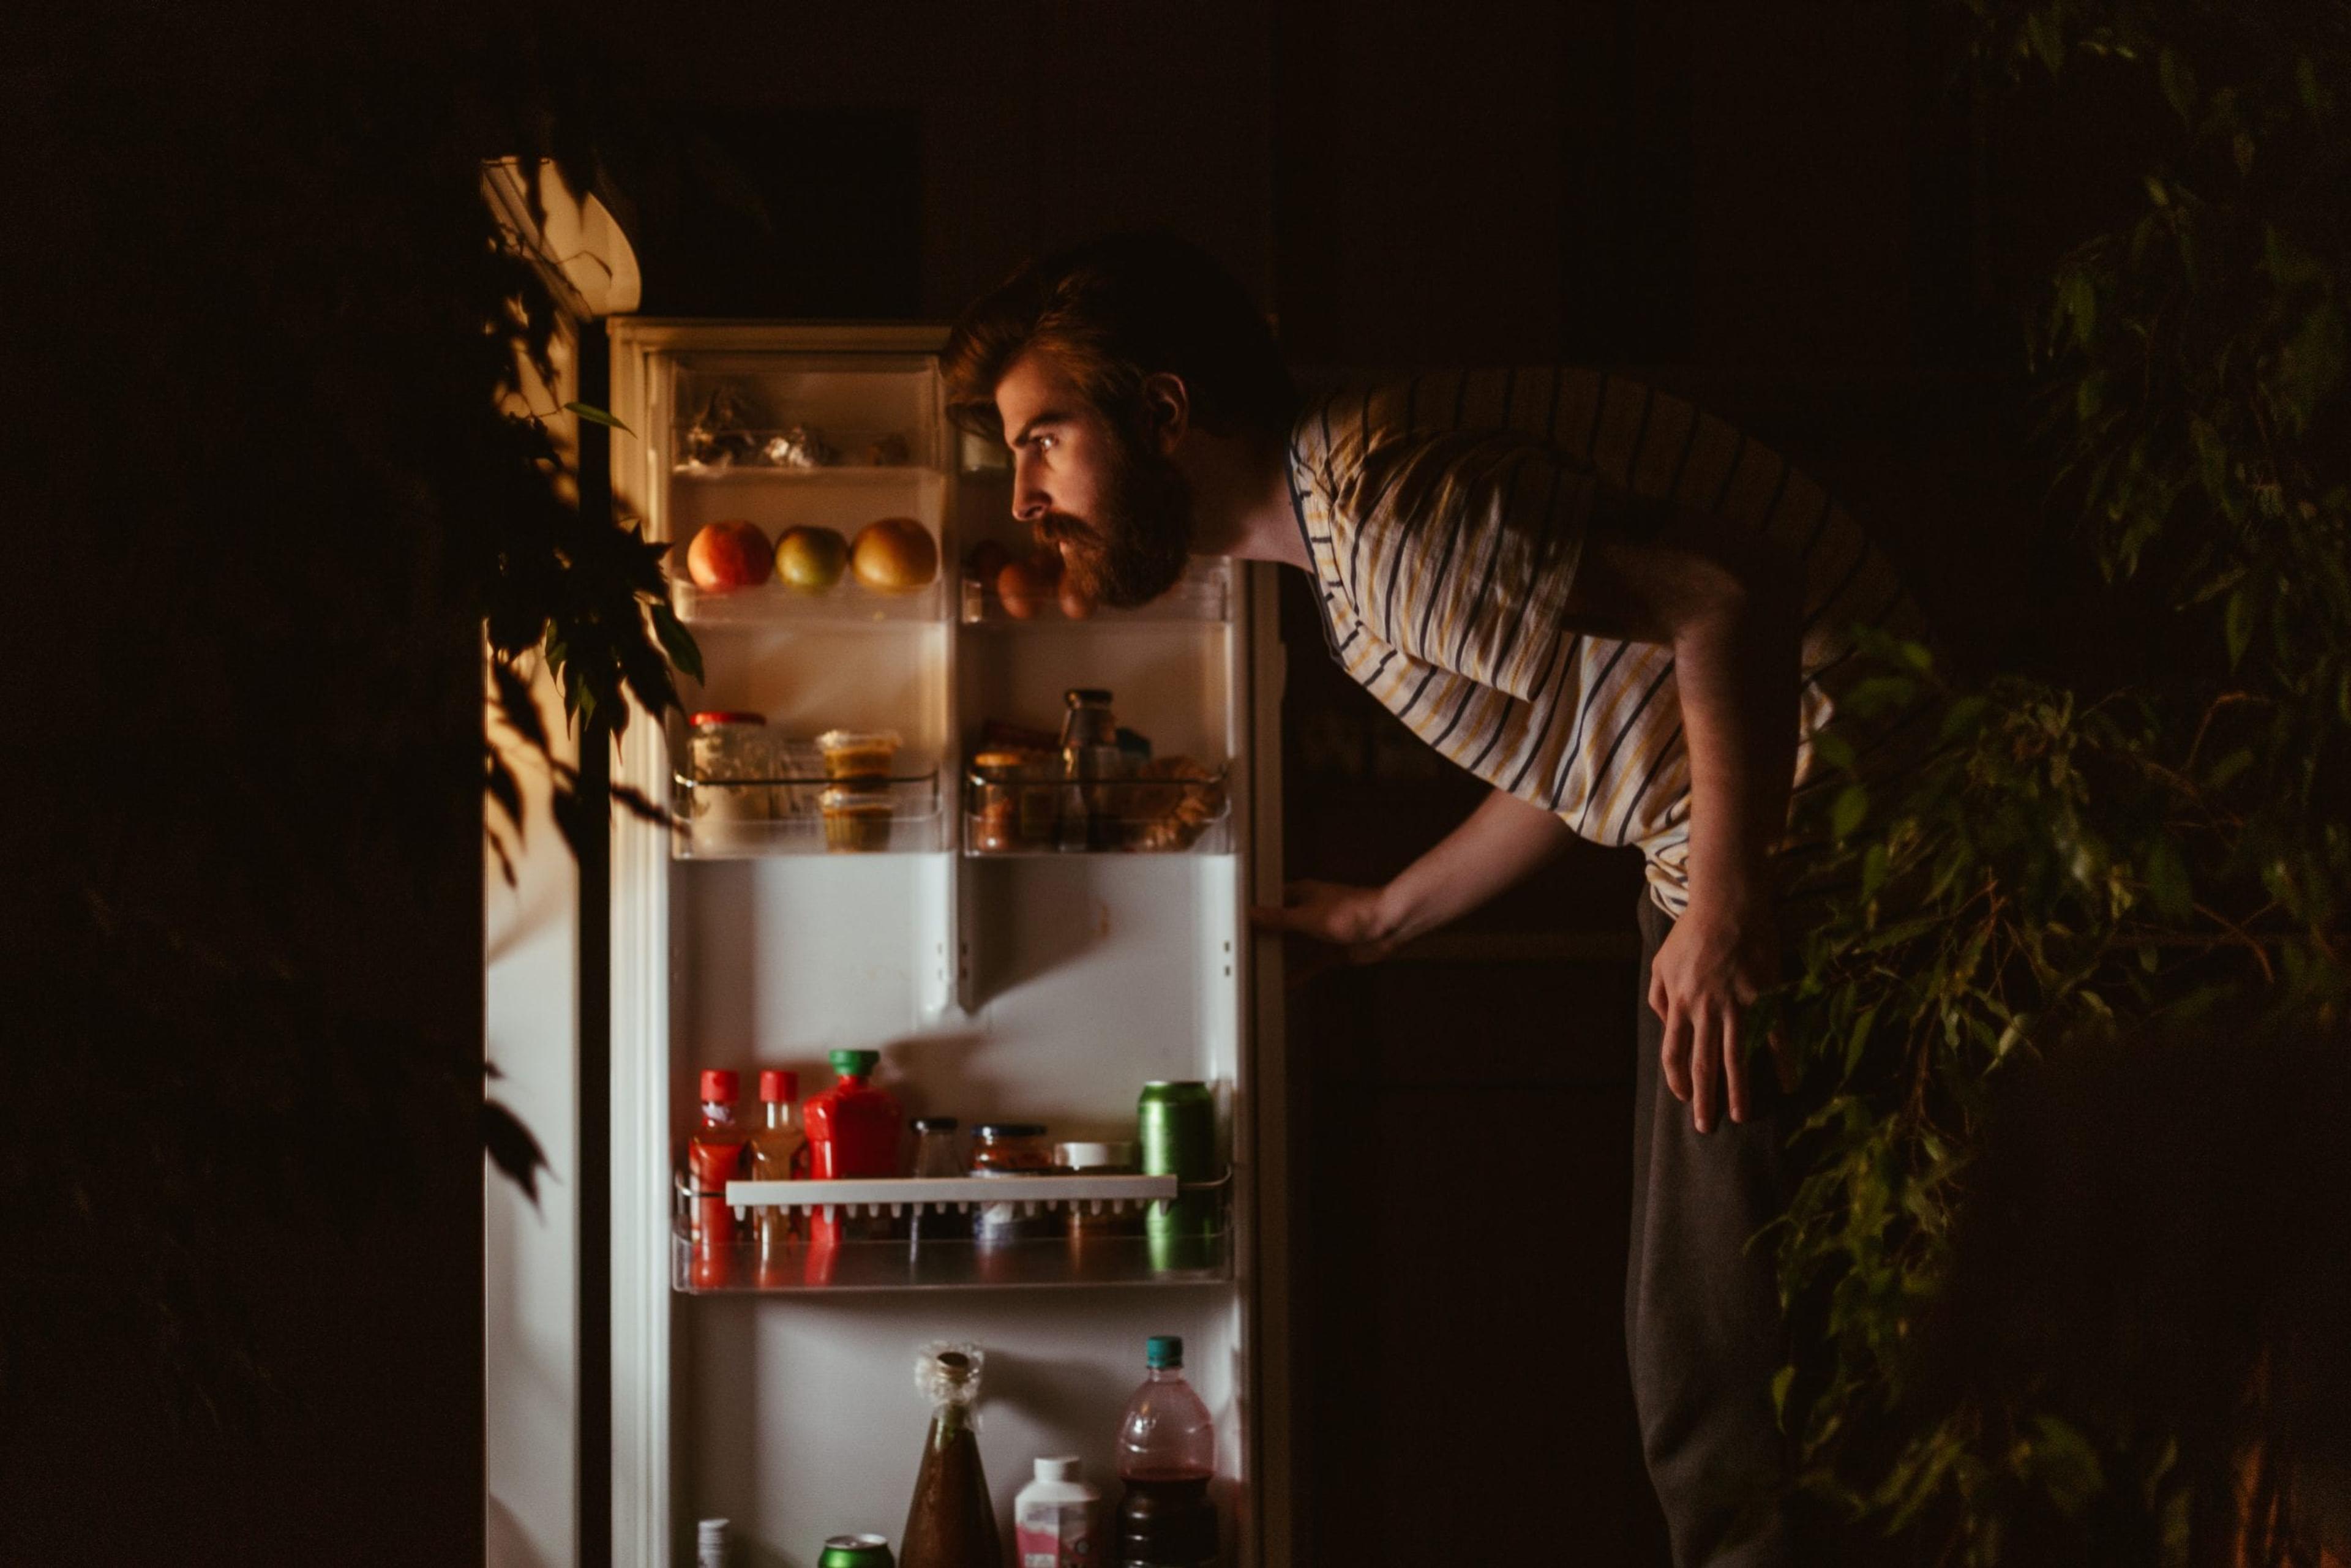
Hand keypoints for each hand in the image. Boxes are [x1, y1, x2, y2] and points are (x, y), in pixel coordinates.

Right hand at [1248, 880, 1403, 984]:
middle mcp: (1310, 911)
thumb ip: (1278, 919)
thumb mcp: (1307, 917)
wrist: (1387, 926)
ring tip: (1257, 967)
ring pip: (1294, 945)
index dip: (1255, 911)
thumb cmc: (1353, 911)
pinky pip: (1310, 964)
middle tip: (1242, 948)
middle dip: (1265, 936)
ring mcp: (1321, 932)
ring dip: (1281, 955)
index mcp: (1302, 894)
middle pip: (1280, 924)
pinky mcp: (1332, 951)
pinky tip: (1286, 983)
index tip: (1237, 921)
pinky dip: (1299, 973)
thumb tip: (1252, 914)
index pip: (1270, 900)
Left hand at [1647, 900, 1788, 1132]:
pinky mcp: (1766, 997)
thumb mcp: (1662, 962)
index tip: (1684, 1098)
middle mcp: (1706, 1010)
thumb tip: (1663, 1023)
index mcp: (1679, 1003)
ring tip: (1739, 1116)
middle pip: (1703, 1064)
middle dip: (1704, 1098)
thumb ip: (1658, 995)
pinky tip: (1787, 1084)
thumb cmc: (1693, 932)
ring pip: (1736, 1058)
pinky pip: (1774, 1037)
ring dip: (1738, 1091)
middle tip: (1706, 1127)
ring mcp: (1737, 1005)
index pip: (1674, 1053)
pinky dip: (1781, 1062)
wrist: (1729, 904)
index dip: (1678, 1079)